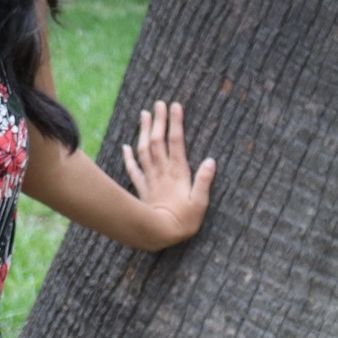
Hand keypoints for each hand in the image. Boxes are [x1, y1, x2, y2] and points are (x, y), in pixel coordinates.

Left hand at [122, 101, 215, 248]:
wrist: (158, 235)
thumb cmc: (183, 222)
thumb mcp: (200, 203)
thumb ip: (204, 181)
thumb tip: (210, 161)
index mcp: (178, 173)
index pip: (177, 143)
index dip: (176, 123)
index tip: (175, 106)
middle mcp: (162, 173)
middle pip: (159, 142)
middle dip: (159, 121)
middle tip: (158, 103)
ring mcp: (150, 180)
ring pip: (144, 151)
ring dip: (144, 132)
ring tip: (144, 115)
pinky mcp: (142, 189)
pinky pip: (133, 170)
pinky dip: (129, 157)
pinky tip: (126, 146)